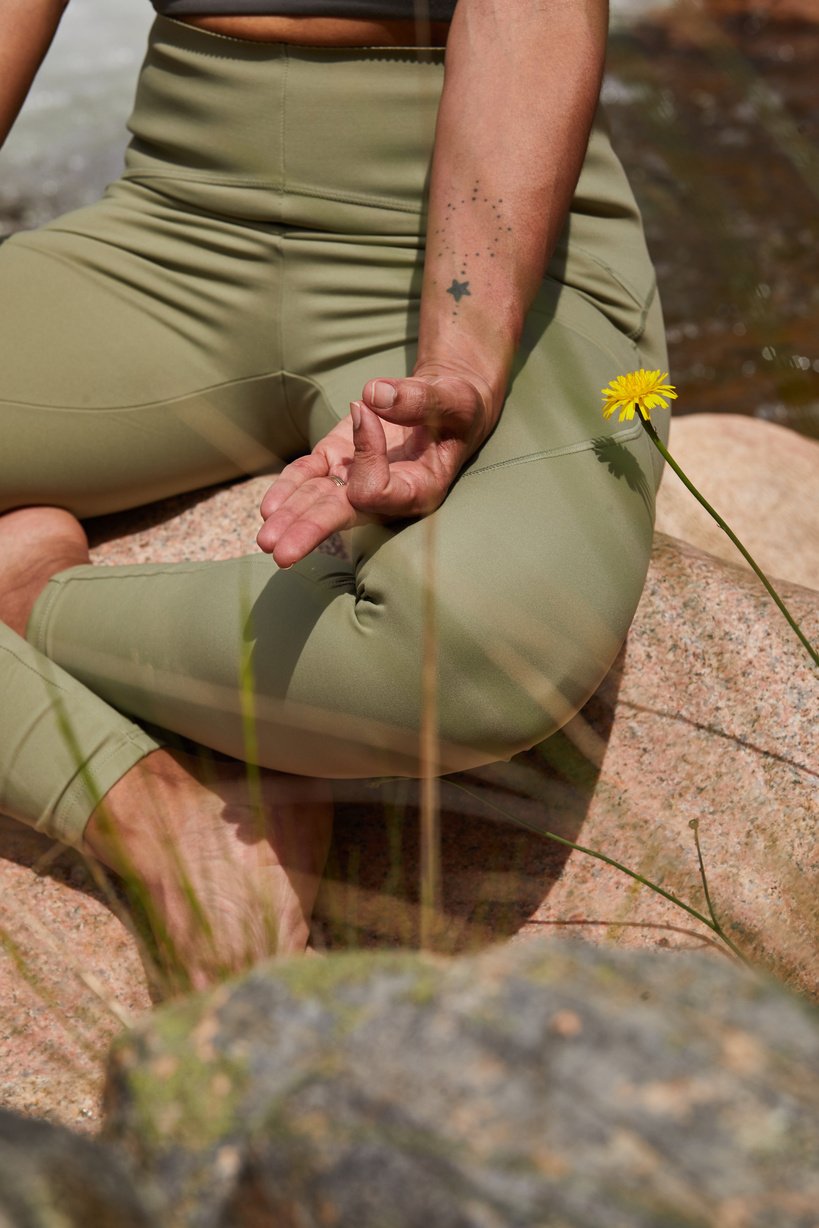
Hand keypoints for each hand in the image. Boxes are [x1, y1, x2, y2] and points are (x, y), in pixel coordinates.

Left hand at [257, 369, 495, 567]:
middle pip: (343, 516)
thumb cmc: (456, 408)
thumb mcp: (452, 398)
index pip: (378, 489)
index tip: (365, 413)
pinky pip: (308, 477)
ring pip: (318, 503)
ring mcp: (356, 481)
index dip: (366, 455)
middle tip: (280, 554)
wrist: (443, 406)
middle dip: (310, 530)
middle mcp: (385, 496)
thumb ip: (419, 399)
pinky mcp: (337, 463)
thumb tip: (372, 395)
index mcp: (419, 489)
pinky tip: (268, 509)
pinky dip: (288, 487)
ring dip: (290, 518)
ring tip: (264, 541)